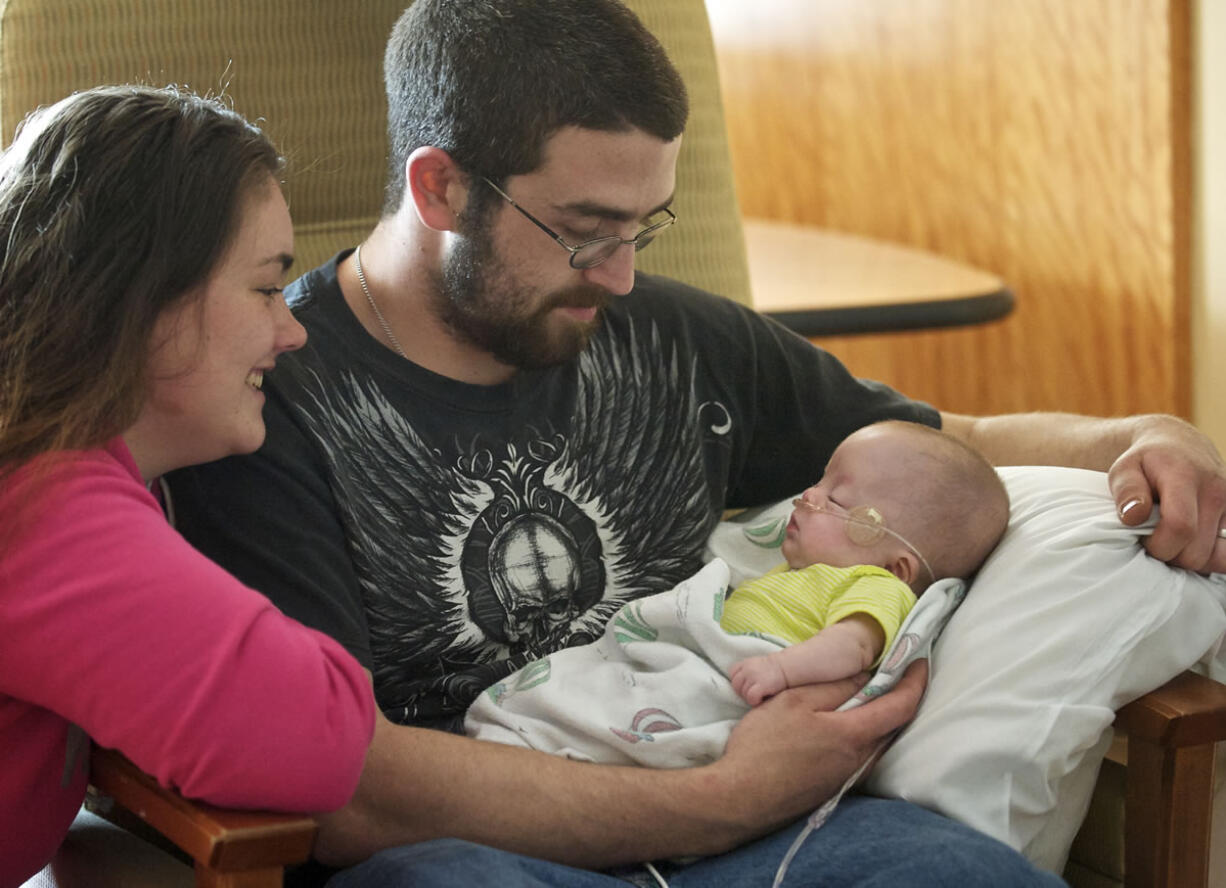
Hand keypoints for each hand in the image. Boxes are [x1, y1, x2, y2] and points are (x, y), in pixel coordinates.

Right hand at [715, 661, 926, 832]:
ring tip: (866, 694)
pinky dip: (863, 734)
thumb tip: (864, 678)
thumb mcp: (794, 701)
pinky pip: (861, 755)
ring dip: (880, 717)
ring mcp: (847, 778)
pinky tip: (841, 725)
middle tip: (893, 671)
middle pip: (893, 726)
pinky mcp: (833, 788)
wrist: (740, 799)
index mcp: (855, 736)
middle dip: (900, 697)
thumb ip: (833, 687)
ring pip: (877, 742)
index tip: (919, 659)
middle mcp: (860, 761)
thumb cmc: (764, 746)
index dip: (915, 680)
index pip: (901, 706)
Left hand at [729, 655, 787, 705]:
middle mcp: (747, 669)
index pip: (732, 673)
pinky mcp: (761, 685)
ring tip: (760, 696)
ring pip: (743, 693)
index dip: (739, 682)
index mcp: (745, 663)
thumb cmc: (774, 670)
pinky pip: (751, 697)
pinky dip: (755, 701)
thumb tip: (740, 686)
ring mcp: (753, 677)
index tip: (747, 685)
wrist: (788, 668)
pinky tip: (762, 700)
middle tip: (754, 693)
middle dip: (743, 692)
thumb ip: (747, 672)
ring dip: (750, 698)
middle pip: (735, 685)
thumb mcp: (757, 665)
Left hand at [1109, 415, 1225, 571]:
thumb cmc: (1148, 462)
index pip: (1180, 527)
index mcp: (1185, 477)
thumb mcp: (1125, 469)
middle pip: (1196, 551)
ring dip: (1188, 556)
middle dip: (1169, 554)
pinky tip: (1190, 543)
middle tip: (1154, 539)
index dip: (1158, 544)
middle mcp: (1216, 491)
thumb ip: (1126, 491)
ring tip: (1171, 538)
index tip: (1143, 538)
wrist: (1182, 446)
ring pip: (1213, 558)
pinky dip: (1208, 557)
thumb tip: (1133, 516)